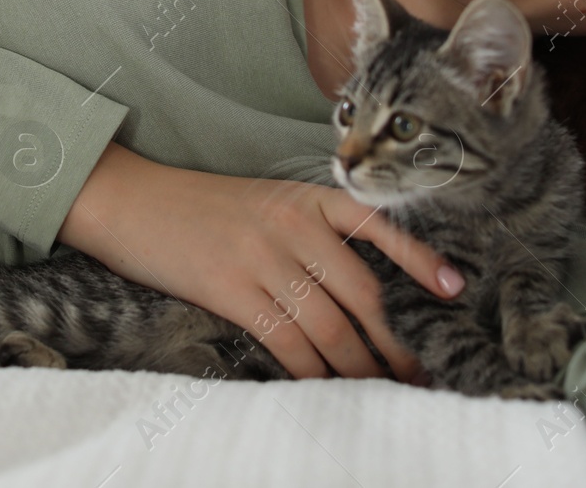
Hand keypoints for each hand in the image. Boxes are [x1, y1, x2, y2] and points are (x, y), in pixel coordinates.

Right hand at [56, 141, 464, 383]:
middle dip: (396, 338)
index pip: (378, 225)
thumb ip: (309, 232)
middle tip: (418, 371)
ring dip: (359, 366)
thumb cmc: (201, 208)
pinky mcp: (231, 288)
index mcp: (307, 196)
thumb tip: (355, 291)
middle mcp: (293, 222)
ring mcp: (263, 255)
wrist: (131, 199)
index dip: (420, 258)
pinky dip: (312, 371)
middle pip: (364, 291)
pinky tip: (324, 386)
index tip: (454, 289)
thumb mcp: (265, 203)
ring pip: (331, 324)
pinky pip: (289, 341)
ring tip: (377, 389)